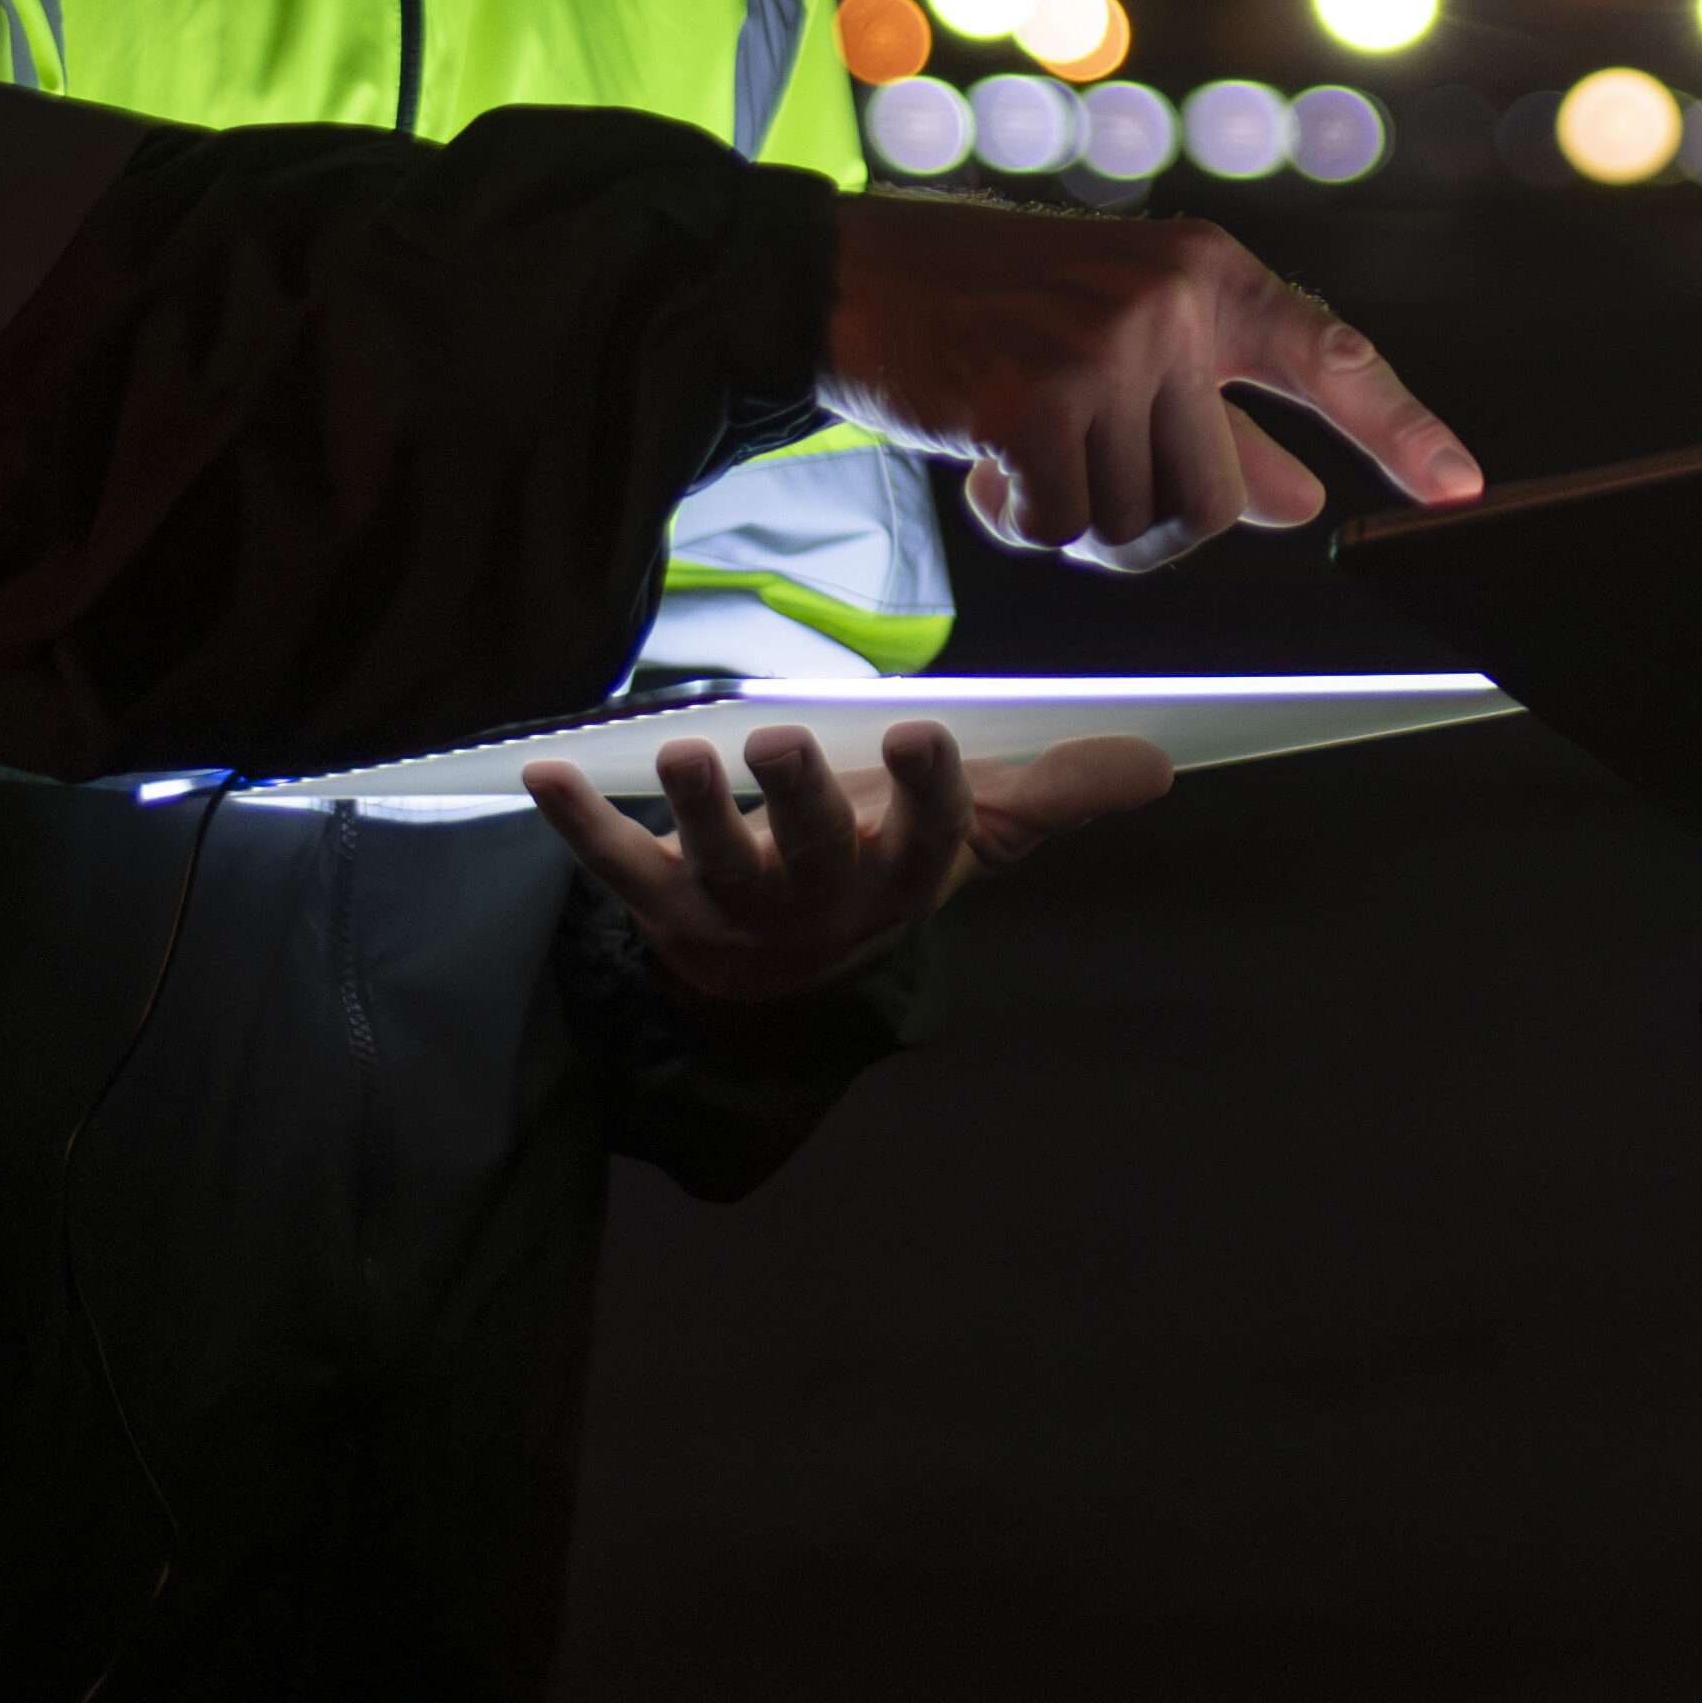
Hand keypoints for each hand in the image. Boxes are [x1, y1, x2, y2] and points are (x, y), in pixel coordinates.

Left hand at [525, 720, 1178, 1003]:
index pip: (925, 840)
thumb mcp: (972, 835)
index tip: (923, 733)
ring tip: (685, 750)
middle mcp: (816, 901)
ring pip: (711, 865)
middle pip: (809, 856)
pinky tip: (542, 770)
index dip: (926, 792)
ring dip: (695, 811)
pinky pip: (611, 866)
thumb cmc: (881, 866)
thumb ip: (1056, 793)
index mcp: (898, 879)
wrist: (778, 968)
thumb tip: (1159, 762)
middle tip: (783, 744)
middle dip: (797, 803)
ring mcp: (731, 907)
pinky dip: (575, 824)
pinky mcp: (656, 903)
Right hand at [818, 190, 1485, 566]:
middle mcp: (1169, 303)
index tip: (1461, 487)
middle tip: (1081, 486)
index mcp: (1206, 273)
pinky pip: (1065, 529)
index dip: (1401, 428)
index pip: (1329, 356)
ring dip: (1078, 521)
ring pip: (1137, 524)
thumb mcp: (1120, 343)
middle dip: (1151, 524)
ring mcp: (1102, 348)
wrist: (851, 277)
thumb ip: (1214, 419)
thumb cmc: (993, 309)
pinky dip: (1023, 523)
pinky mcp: (1032, 400)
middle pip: (1217, 499)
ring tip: (1023, 453)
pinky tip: (983, 464)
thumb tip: (1300, 508)